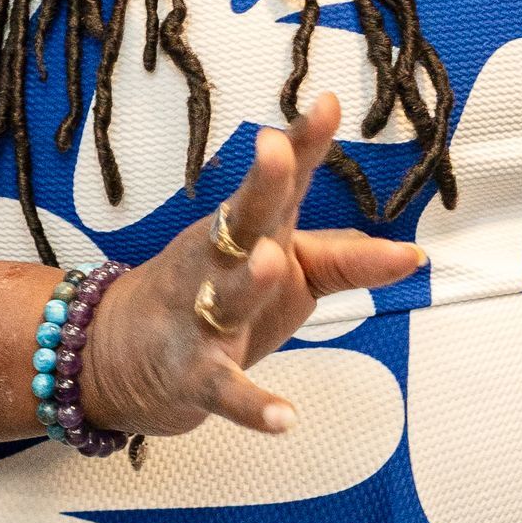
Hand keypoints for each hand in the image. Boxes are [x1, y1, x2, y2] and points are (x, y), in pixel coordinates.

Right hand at [82, 93, 422, 437]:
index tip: (328, 103)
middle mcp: (220, 263)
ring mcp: (203, 318)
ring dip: (249, 282)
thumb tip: (405, 250)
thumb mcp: (278, 267)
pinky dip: (254, 407)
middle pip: (241, 220)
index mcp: (248, 233)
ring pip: (227, 297)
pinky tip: (284, 419)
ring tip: (272, 263)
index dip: (304, 142)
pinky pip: (225, 391)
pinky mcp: (194, 375)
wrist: (116, 357)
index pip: (280, 182)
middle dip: (259, 185)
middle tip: (274, 148)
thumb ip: (338, 257)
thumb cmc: (209, 299)